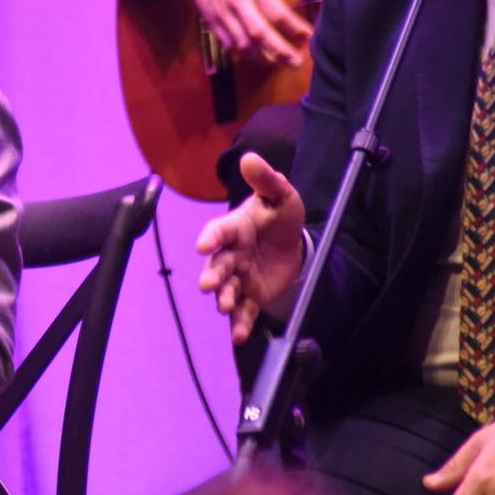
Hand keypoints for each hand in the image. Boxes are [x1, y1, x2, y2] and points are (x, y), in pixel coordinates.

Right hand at [162, 0, 324, 67]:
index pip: (277, 12)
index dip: (294, 27)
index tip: (308, 36)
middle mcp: (238, 3)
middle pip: (259, 33)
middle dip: (279, 50)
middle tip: (296, 63)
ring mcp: (223, 15)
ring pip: (242, 43)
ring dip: (261, 56)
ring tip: (279, 64)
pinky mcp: (212, 22)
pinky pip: (228, 43)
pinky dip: (243, 53)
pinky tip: (256, 56)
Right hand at [196, 153, 306, 343]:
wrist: (290, 242)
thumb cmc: (278, 214)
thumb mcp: (280, 193)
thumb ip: (266, 179)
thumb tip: (249, 157)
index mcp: (234, 228)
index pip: (219, 231)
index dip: (211, 237)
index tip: (204, 245)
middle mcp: (231, 254)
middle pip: (218, 265)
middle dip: (213, 275)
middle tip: (209, 285)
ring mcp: (239, 277)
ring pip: (227, 290)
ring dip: (224, 299)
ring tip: (225, 306)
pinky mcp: (251, 295)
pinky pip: (244, 312)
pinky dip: (240, 325)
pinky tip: (239, 336)